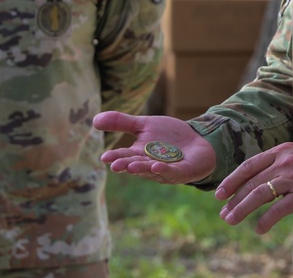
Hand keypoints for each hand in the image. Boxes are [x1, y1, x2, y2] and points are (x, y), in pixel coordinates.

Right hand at [93, 111, 216, 184]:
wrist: (198, 140)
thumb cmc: (169, 136)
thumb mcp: (144, 125)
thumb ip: (121, 122)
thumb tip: (94, 120)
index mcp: (139, 154)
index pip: (124, 156)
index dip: (115, 157)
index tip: (104, 157)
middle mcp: (149, 165)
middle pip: (136, 165)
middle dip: (126, 165)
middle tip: (115, 165)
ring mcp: (165, 170)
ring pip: (151, 171)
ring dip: (141, 169)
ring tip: (131, 167)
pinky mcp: (182, 172)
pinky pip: (171, 172)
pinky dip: (163, 170)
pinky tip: (156, 166)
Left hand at [215, 142, 292, 233]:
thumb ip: (282, 162)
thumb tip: (263, 175)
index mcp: (282, 151)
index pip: (249, 165)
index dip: (232, 179)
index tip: (220, 192)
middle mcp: (284, 162)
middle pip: (251, 182)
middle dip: (234, 198)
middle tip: (223, 212)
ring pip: (260, 194)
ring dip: (242, 209)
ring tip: (231, 220)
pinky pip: (279, 209)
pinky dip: (266, 220)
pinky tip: (259, 229)